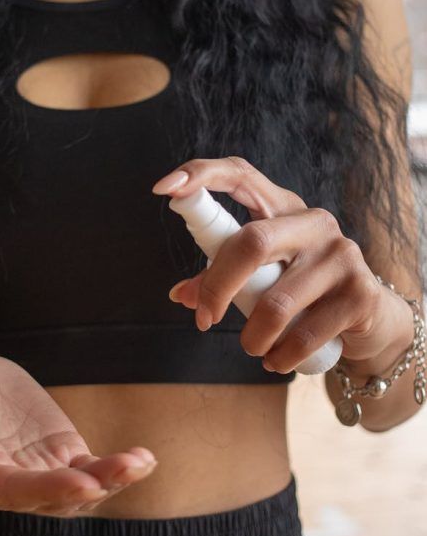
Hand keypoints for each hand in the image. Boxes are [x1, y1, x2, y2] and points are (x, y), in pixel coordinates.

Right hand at [0, 347, 157, 515]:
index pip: (12, 491)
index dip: (46, 489)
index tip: (80, 481)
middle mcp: (10, 487)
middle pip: (52, 496)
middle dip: (88, 487)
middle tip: (119, 471)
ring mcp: (40, 473)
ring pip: (79, 489)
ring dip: (111, 481)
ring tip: (139, 462)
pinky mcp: (62, 455)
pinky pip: (93, 469)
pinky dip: (119, 469)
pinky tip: (145, 459)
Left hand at [152, 155, 403, 375]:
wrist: (371, 318)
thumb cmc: (302, 289)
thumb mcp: (262, 276)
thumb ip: (222, 279)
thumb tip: (181, 295)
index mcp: (282, 207)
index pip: (240, 174)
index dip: (200, 175)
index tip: (163, 189)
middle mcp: (313, 221)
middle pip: (252, 242)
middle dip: (218, 287)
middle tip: (203, 320)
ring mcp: (341, 254)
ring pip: (276, 301)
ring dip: (252, 337)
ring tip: (251, 349)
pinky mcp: (360, 292)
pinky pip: (305, 333)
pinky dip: (281, 356)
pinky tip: (276, 361)